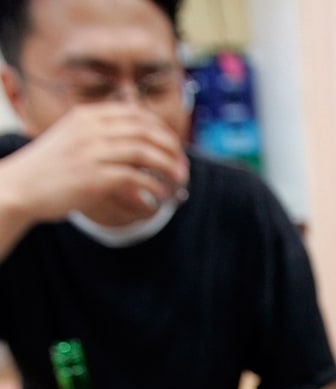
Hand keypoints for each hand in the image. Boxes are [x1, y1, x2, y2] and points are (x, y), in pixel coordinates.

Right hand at [0, 102, 188, 228]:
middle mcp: (92, 130)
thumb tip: (134, 145)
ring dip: (167, 166)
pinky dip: (153, 187)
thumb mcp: (73, 139)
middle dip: (169, 147)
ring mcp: (94, 152)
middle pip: (145, 130)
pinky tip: (159, 196)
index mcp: (88, 116)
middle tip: (181, 164)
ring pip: (144, 152)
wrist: (21, 186)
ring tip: (179, 180)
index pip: (135, 114)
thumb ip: (100, 137)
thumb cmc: (49, 168)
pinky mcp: (95, 178)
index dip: (160, 128)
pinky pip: (136, 178)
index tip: (172, 143)